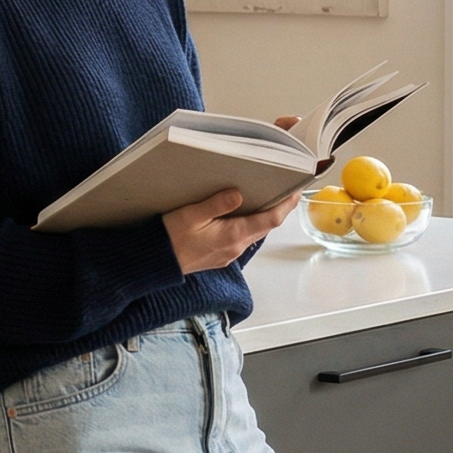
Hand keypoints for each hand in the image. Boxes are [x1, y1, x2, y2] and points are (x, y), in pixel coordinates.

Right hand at [162, 185, 300, 274]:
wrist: (156, 263)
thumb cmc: (170, 238)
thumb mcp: (191, 215)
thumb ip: (216, 204)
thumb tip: (238, 194)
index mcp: (233, 235)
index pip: (270, 219)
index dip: (286, 205)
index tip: (296, 191)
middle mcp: (236, 247)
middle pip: (266, 226)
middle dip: (278, 208)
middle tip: (284, 189)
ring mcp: (229, 253)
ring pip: (255, 232)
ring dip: (263, 217)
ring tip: (265, 198)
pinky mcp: (221, 255)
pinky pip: (242, 238)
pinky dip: (248, 224)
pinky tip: (241, 214)